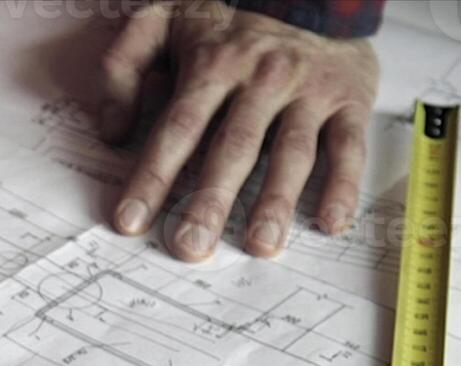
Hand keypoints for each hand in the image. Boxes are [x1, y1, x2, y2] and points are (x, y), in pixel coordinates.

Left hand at [100, 1, 377, 259]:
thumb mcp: (163, 23)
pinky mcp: (349, 101)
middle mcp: (262, 79)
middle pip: (234, 147)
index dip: (153, 176)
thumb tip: (111, 131)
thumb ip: (122, 68)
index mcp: (214, 64)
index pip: (178, 128)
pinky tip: (330, 223)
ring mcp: (308, 91)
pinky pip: (349, 147)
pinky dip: (344, 185)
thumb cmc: (229, 27)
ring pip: (292, 152)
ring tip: (259, 244)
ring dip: (276, 201)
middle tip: (191, 246)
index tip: (131, 221)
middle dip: (211, 201)